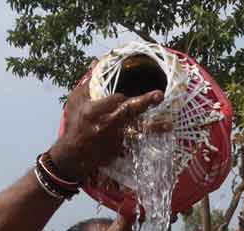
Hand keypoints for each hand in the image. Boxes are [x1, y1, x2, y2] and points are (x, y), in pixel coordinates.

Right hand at [49, 81, 164, 183]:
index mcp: (96, 110)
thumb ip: (88, 83)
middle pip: (129, 111)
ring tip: (169, 124)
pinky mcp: (120, 149)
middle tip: (159, 95)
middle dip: (145, 102)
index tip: (125, 94)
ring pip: (138, 131)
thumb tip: (96, 62)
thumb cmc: (74, 124)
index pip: (115, 98)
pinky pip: (136, 142)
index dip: (123, 95)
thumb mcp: (76, 101)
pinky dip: (147, 139)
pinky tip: (160, 137)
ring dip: (155, 128)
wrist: (73, 155)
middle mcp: (108, 124)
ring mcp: (116, 138)